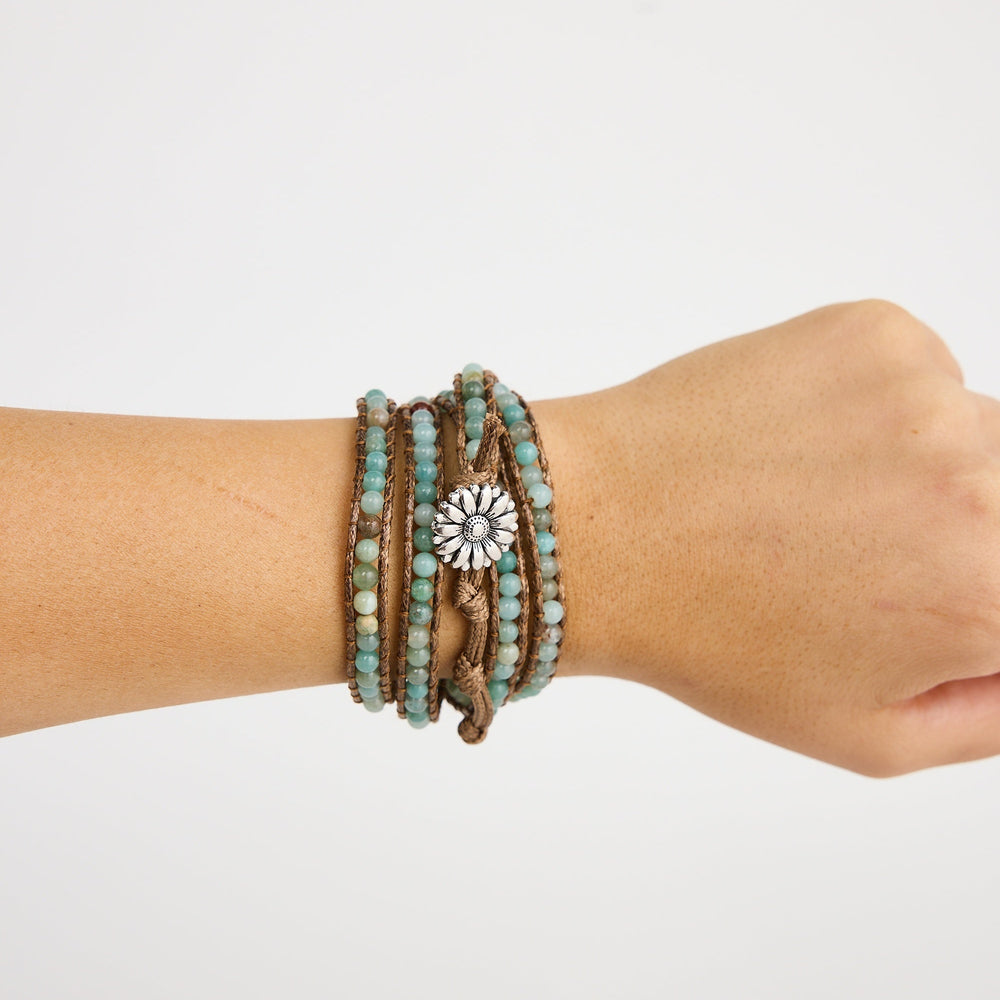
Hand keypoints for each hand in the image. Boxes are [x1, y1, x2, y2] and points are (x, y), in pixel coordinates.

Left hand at [555, 299, 999, 775]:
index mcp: (990, 595)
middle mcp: (980, 481)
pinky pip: (922, 377)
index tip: (919, 587)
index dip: (973, 595)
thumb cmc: (709, 633)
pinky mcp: (875, 332)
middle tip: (866, 552)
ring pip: (980, 434)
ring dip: (931, 470)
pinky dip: (882, 411)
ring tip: (820, 501)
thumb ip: (995, 711)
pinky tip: (799, 447)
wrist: (599, 525)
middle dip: (968, 537)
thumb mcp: (868, 734)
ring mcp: (924, 393)